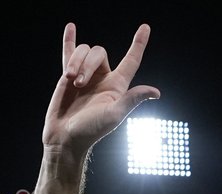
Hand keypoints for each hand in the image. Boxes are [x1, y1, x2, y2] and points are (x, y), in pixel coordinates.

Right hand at [42, 23, 159, 159]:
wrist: (65, 137)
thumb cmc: (91, 130)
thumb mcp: (115, 115)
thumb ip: (132, 99)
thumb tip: (156, 92)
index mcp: (117, 86)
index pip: (131, 60)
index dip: (139, 44)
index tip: (145, 27)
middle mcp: (103, 78)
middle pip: (99, 52)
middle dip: (87, 64)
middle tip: (79, 84)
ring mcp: (86, 76)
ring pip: (83, 52)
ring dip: (75, 62)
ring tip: (70, 81)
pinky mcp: (68, 76)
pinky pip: (70, 53)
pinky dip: (70, 40)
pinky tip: (71, 27)